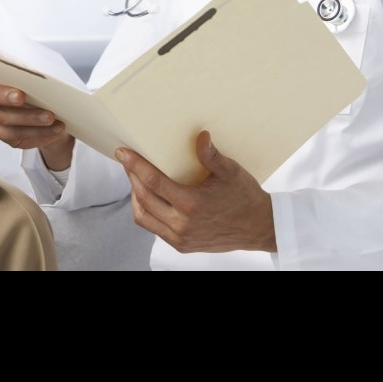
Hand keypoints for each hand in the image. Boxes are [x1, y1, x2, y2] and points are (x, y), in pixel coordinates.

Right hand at [0, 67, 73, 171]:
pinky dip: (39, 133)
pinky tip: (55, 129)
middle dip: (3, 95)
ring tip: (50, 117)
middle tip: (21, 96)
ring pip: (4, 118)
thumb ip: (34, 72)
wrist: (57, 113)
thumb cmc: (46, 88)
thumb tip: (40, 73)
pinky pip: (18, 137)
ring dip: (29, 118)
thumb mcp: (43, 76)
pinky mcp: (6, 135)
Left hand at [117, 131, 276, 252]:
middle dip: (131, 176)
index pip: (153, 182)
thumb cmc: (245, 198)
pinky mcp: (182, 245)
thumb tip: (200, 136)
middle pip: (144, 198)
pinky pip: (154, 228)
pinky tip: (149, 198)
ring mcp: (181, 237)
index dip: (134, 165)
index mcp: (192, 204)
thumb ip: (211, 155)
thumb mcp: (230, 172)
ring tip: (135, 179)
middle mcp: (182, 224)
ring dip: (135, 196)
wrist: (259, 228)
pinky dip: (146, 212)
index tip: (122, 153)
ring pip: (143, 217)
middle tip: (127, 161)